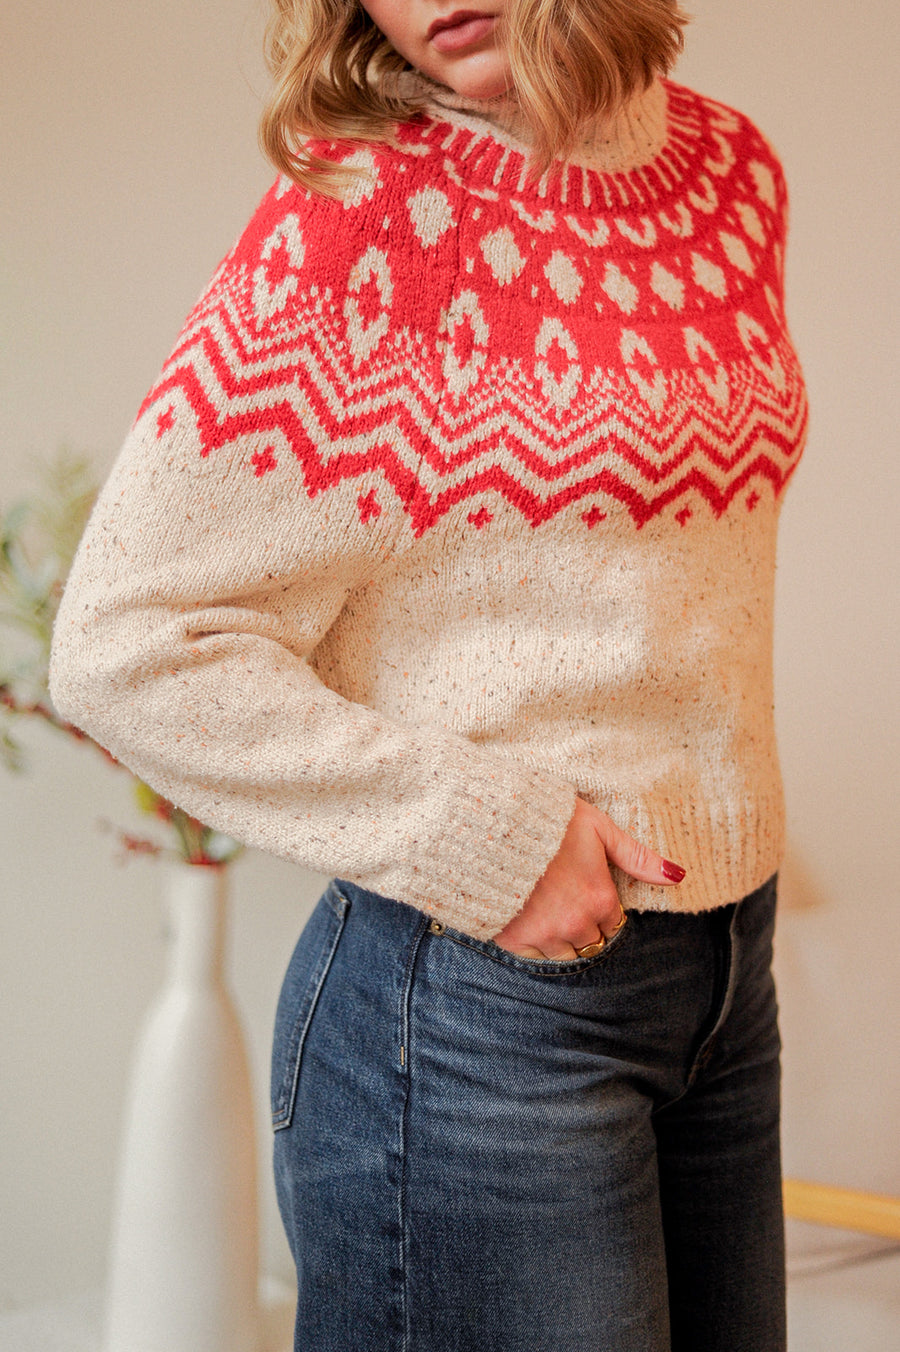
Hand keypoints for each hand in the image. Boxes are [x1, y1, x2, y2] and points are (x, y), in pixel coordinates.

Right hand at [493, 798, 684, 959]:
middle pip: (590, 943)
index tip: (583, 892)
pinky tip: (525, 918)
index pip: (612, 924)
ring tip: (544, 909)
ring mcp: (545, 935)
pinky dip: (532, 943)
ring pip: (564, 955)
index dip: (599, 908)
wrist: (493, 824)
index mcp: (600, 899)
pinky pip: (533, 957)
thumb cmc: (549, 821)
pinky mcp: (515, 939)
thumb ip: (637, 856)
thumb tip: (678, 876)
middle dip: (582, 927)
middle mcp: (577, 924)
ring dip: (558, 938)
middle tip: (563, 900)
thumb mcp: (599, 829)